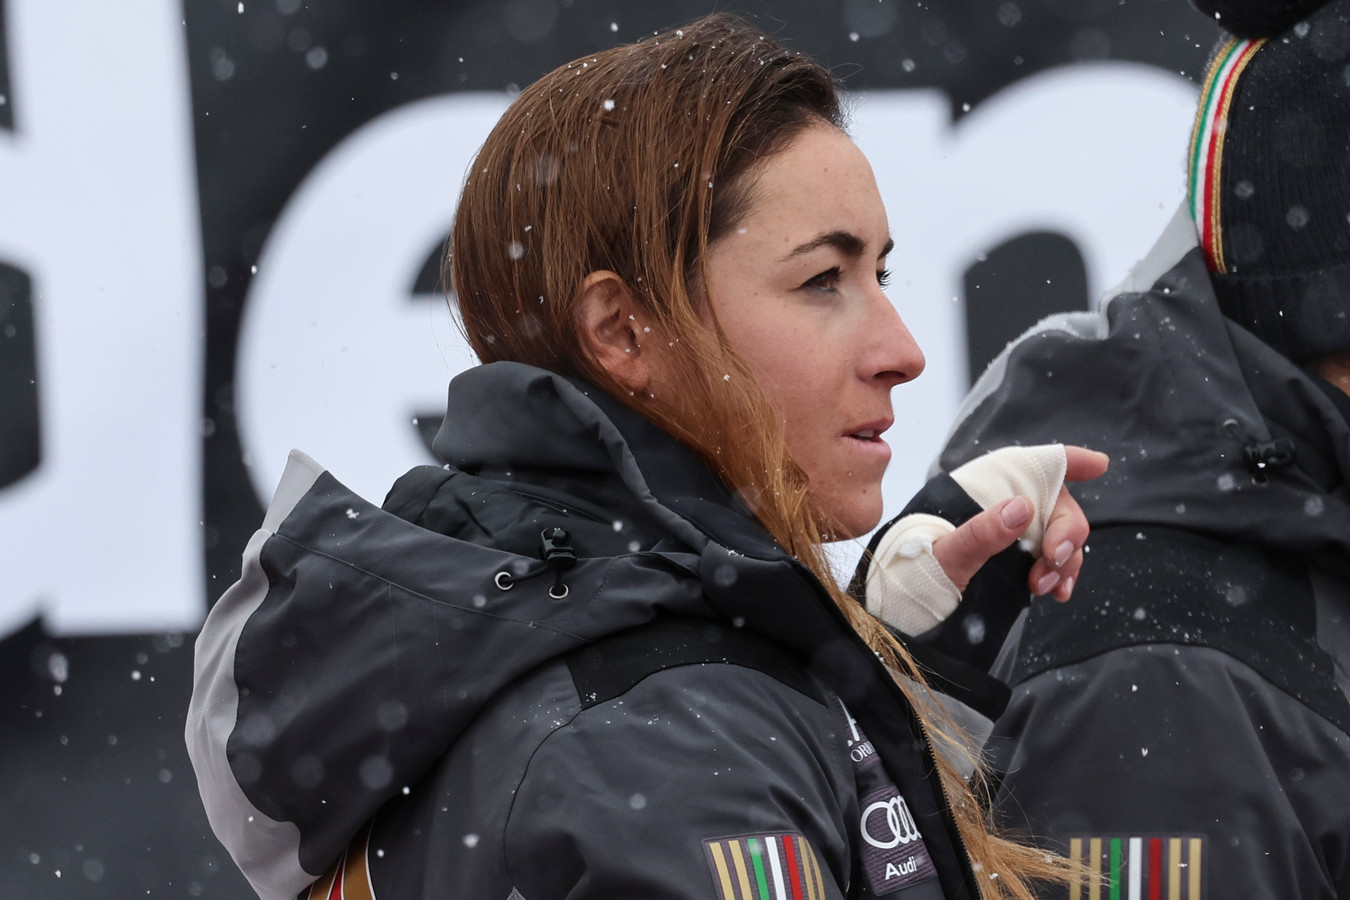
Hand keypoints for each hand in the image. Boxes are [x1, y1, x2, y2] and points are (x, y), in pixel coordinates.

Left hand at [931, 446, 1107, 600]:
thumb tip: (1023, 508)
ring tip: (1047, 587)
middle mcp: (1003, 508)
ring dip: (1065, 560)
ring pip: (1062, 536)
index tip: (1097, 464)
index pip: (1030, 466)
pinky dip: (1065, 575)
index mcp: (983, 493)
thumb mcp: (945, 555)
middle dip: (1066, 532)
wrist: (909, 609)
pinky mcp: (1019, 562)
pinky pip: (1057, 561)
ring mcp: (1015, 536)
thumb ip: (980, 533)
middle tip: (1053, 560)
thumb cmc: (918, 574)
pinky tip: (1059, 593)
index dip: (1067, 461)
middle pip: (1058, 505)